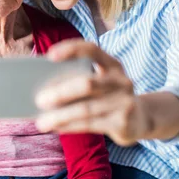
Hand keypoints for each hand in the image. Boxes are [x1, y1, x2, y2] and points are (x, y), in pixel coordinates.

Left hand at [35, 40, 178, 145]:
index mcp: (112, 65)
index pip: (92, 50)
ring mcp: (124, 102)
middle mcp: (121, 80)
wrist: (140, 119)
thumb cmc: (107, 97)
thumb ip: (79, 81)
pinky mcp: (123, 123)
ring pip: (86, 109)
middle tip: (39, 100)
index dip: (71, 50)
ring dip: (60, 116)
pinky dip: (70, 126)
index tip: (49, 55)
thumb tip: (44, 89)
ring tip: (41, 122)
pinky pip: (90, 125)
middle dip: (60, 92)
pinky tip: (56, 128)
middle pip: (87, 84)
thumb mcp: (100, 84)